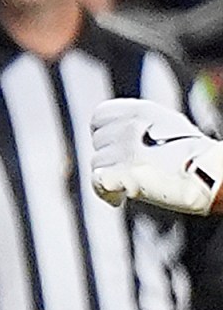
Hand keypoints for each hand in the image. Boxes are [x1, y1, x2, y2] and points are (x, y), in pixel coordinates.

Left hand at [87, 94, 222, 214]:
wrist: (212, 175)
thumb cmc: (193, 155)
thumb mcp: (167, 125)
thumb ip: (139, 123)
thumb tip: (113, 131)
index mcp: (140, 111)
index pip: (100, 117)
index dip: (104, 133)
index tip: (115, 146)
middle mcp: (130, 126)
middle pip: (98, 142)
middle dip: (110, 155)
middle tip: (132, 167)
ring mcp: (126, 149)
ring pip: (98, 163)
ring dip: (111, 174)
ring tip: (135, 181)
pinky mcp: (124, 173)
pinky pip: (97, 181)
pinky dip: (105, 192)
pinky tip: (117, 198)